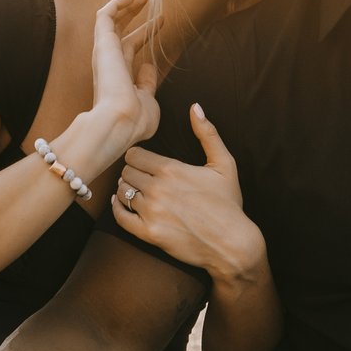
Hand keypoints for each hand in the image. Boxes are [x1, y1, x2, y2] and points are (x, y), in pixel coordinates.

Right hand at [86, 0, 158, 147]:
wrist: (121, 123)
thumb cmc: (135, 120)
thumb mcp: (148, 100)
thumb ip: (147, 83)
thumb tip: (148, 66)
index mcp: (119, 77)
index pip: (130, 48)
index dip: (145, 33)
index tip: (162, 21)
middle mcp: (109, 63)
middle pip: (119, 31)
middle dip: (132, 14)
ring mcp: (104, 53)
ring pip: (110, 20)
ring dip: (125, 4)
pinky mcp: (102, 44)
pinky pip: (105, 16)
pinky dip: (116, 3)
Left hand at [112, 104, 264, 288]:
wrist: (232, 244)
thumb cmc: (228, 203)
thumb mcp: (224, 164)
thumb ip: (208, 133)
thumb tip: (195, 107)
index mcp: (171, 169)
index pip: (134, 155)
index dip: (138, 158)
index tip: (145, 163)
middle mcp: (158, 189)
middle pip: (126, 172)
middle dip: (132, 173)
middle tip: (141, 179)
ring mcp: (151, 212)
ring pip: (122, 192)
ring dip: (126, 191)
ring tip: (137, 193)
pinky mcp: (149, 233)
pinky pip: (120, 217)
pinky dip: (118, 209)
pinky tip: (123, 206)